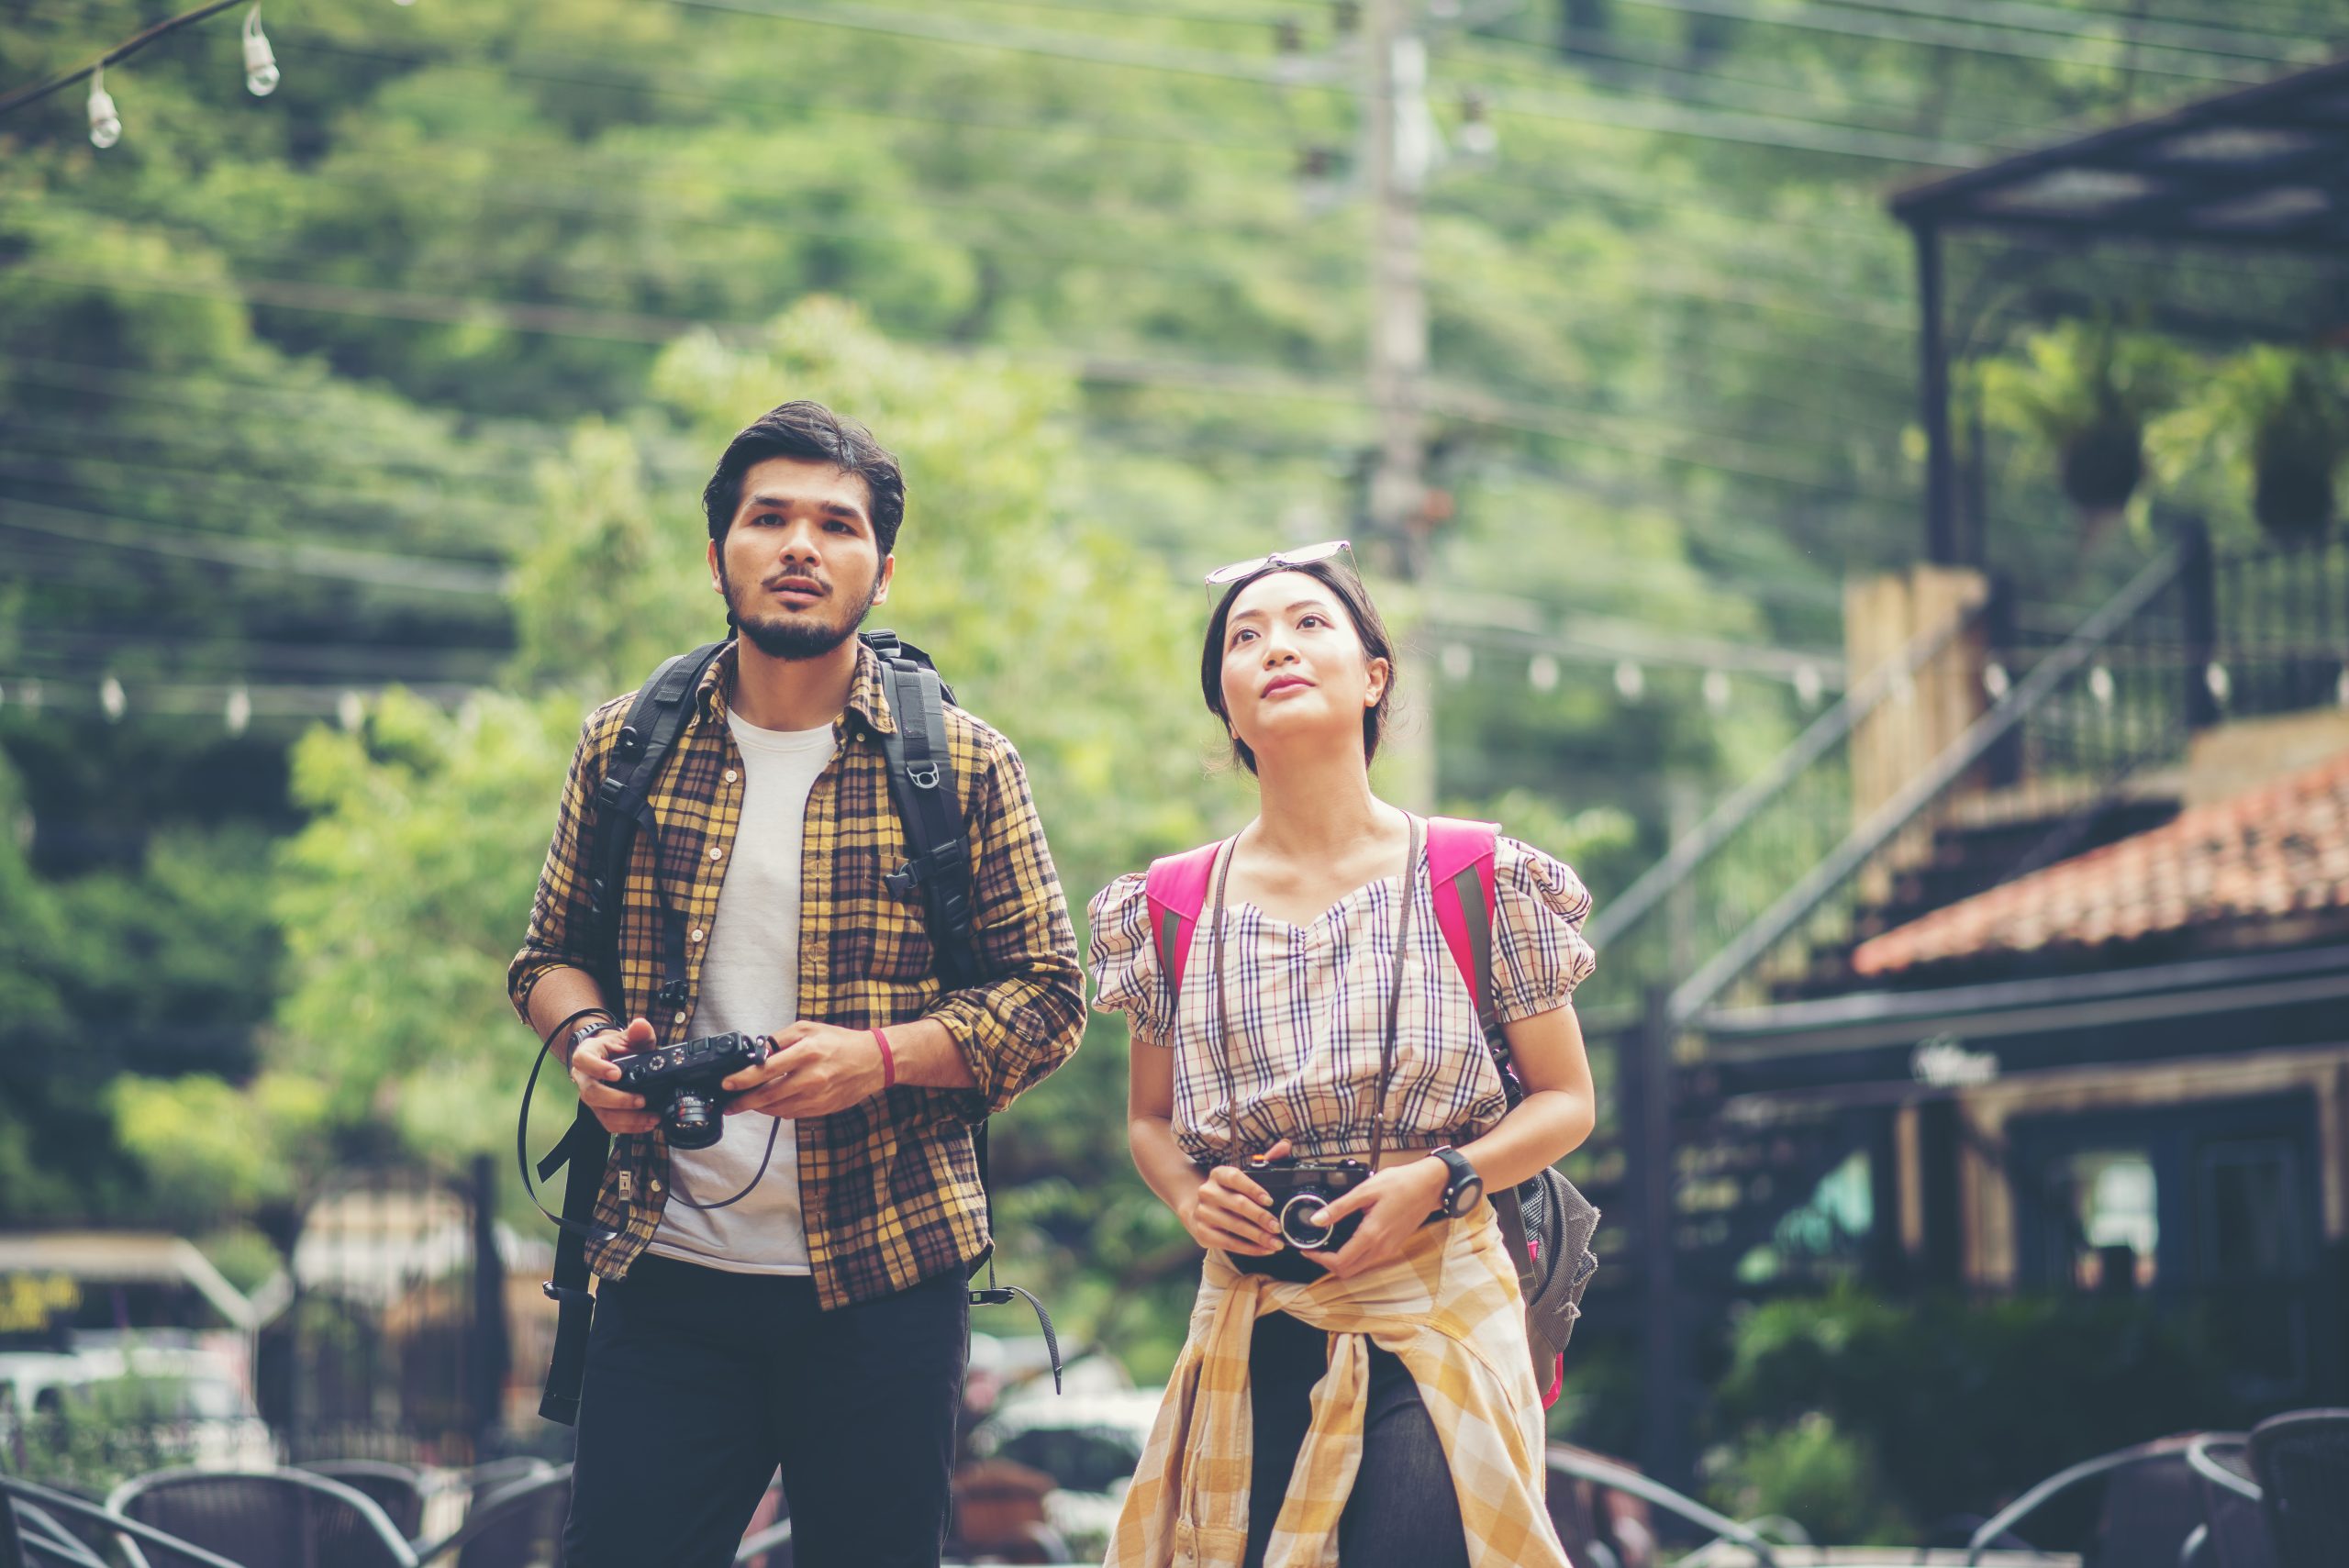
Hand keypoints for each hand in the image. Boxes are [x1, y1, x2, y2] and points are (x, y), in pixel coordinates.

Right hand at [570, 1017, 658, 1135]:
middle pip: (592, 1093)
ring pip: (601, 1113)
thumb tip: (641, 1025)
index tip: (617, 1074)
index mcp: (587, 1055)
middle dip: (618, 1099)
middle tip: (641, 1100)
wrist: (612, 1059)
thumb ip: (638, 1032)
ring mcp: (591, 1097)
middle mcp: (584, 1078)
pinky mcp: (600, 1111)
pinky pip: (609, 1123)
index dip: (598, 1068)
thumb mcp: (629, 1037)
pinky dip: (629, 1126)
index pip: (584, 1061)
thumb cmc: (618, 1048)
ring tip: (650, 1117)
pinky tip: (646, 1123)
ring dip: (627, 1118)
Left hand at [721, 1021, 885, 1119]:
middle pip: (768, 1095)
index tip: (727, 1083)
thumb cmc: (839, 1042)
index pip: (767, 1069)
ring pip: (777, 1108)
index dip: (743, 1079)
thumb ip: (781, 1039)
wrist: (873, 1061)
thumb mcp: (809, 1029)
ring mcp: (817, 1096)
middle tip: (729, 1104)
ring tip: (746, 1103)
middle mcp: (811, 1077)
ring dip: (758, 1107)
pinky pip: (791, 1113)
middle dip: (744, 1101)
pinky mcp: (822, 1109)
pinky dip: (776, 1110)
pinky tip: (769, 1104)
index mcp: (807, 1052)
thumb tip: (757, 1052)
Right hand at [1179, 1138, 1291, 1256]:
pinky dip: (1249, 1248)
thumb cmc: (1228, 1191)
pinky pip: (1229, 1243)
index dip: (1253, 1189)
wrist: (1197, 1208)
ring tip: (1276, 1243)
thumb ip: (1266, 1160)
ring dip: (1258, 1237)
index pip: (1235, 1178)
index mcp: (1218, 1174)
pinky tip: (1263, 1249)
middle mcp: (1207, 1192)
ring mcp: (1203, 1213)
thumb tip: (1285, 1146)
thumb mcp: (1243, 1175)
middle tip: (1278, 1227)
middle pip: (1237, 1205)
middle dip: (1261, 1217)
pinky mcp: (1202, 1233)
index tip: (1270, 1200)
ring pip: (1234, 1226)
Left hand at [1303, 1157, 1449, 1279]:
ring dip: (1340, 1261)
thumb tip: (1317, 1220)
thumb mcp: (1365, 1190)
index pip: (1340, 1262)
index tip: (1308, 1249)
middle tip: (1315, 1248)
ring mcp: (1388, 1249)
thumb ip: (1339, 1208)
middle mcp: (1381, 1248)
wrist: (1430, 1185)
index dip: (1319, 1259)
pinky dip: (1353, 1256)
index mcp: (1371, 1236)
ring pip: (1359, 1267)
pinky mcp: (1393, 1246)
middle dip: (1327, 1264)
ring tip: (1327, 1243)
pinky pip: (1369, 1260)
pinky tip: (1347, 1239)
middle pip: (1348, 1271)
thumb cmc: (1401, 1184)